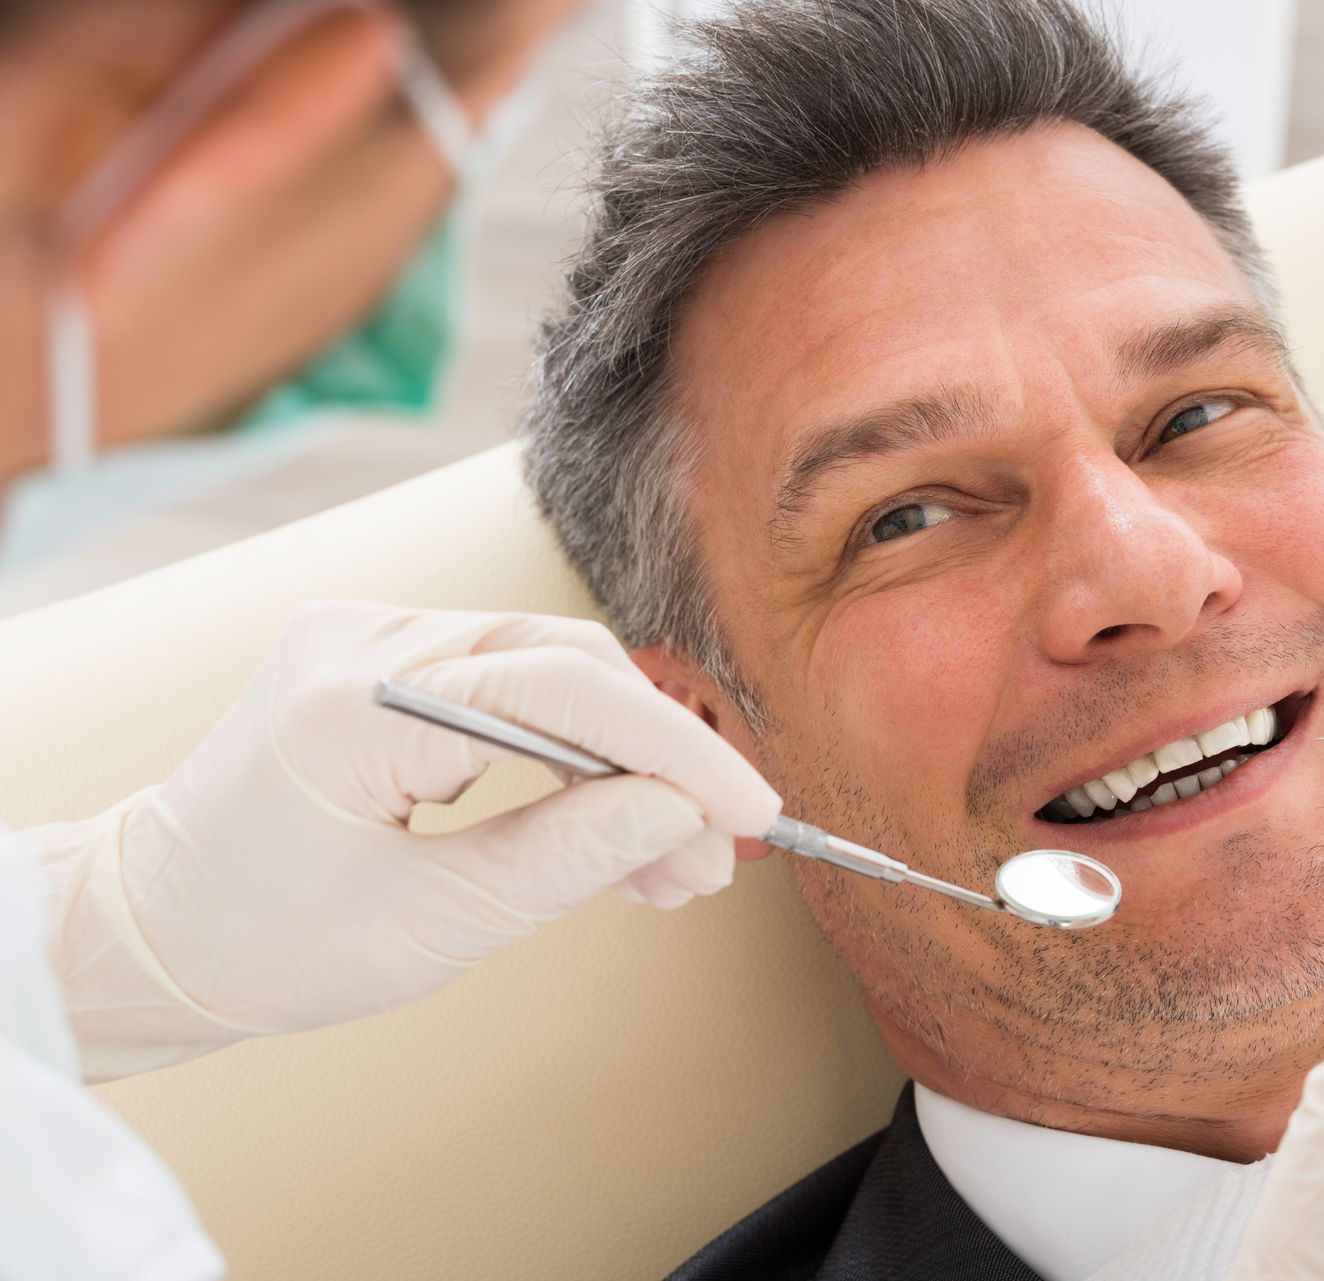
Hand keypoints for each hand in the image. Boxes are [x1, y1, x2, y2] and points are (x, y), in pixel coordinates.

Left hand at [36, 601, 780, 1079]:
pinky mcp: (383, 663)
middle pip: (566, 666)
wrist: (150, 933)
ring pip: (550, 676)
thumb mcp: (427, 927)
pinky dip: (570, 756)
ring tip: (674, 866)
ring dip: (623, 764)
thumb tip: (679, 814)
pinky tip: (614, 829)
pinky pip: (511, 689)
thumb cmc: (261, 945)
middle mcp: (362, 641)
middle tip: (713, 857)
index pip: (561, 691)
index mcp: (352, 703)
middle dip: (658, 762)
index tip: (751, 810)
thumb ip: (565, 858)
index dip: (677, 749)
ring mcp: (369, 640)